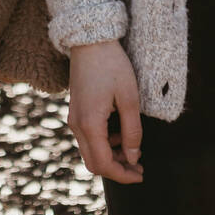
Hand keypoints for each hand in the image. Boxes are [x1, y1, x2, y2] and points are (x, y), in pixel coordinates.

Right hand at [68, 39, 142, 183]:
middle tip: (138, 167)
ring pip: (89, 151)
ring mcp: (73, 117)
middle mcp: (77, 124)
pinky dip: (103, 143)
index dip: (123, 175)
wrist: (90, 39)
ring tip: (132, 149)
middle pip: (93, 163)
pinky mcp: (76, 110)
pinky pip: (87, 137)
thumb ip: (132, 131)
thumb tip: (132, 157)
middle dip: (116, 169)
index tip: (140, 174)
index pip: (104, 164)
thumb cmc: (112, 65)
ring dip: (110, 156)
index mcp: (90, 124)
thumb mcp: (129, 98)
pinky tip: (119, 134)